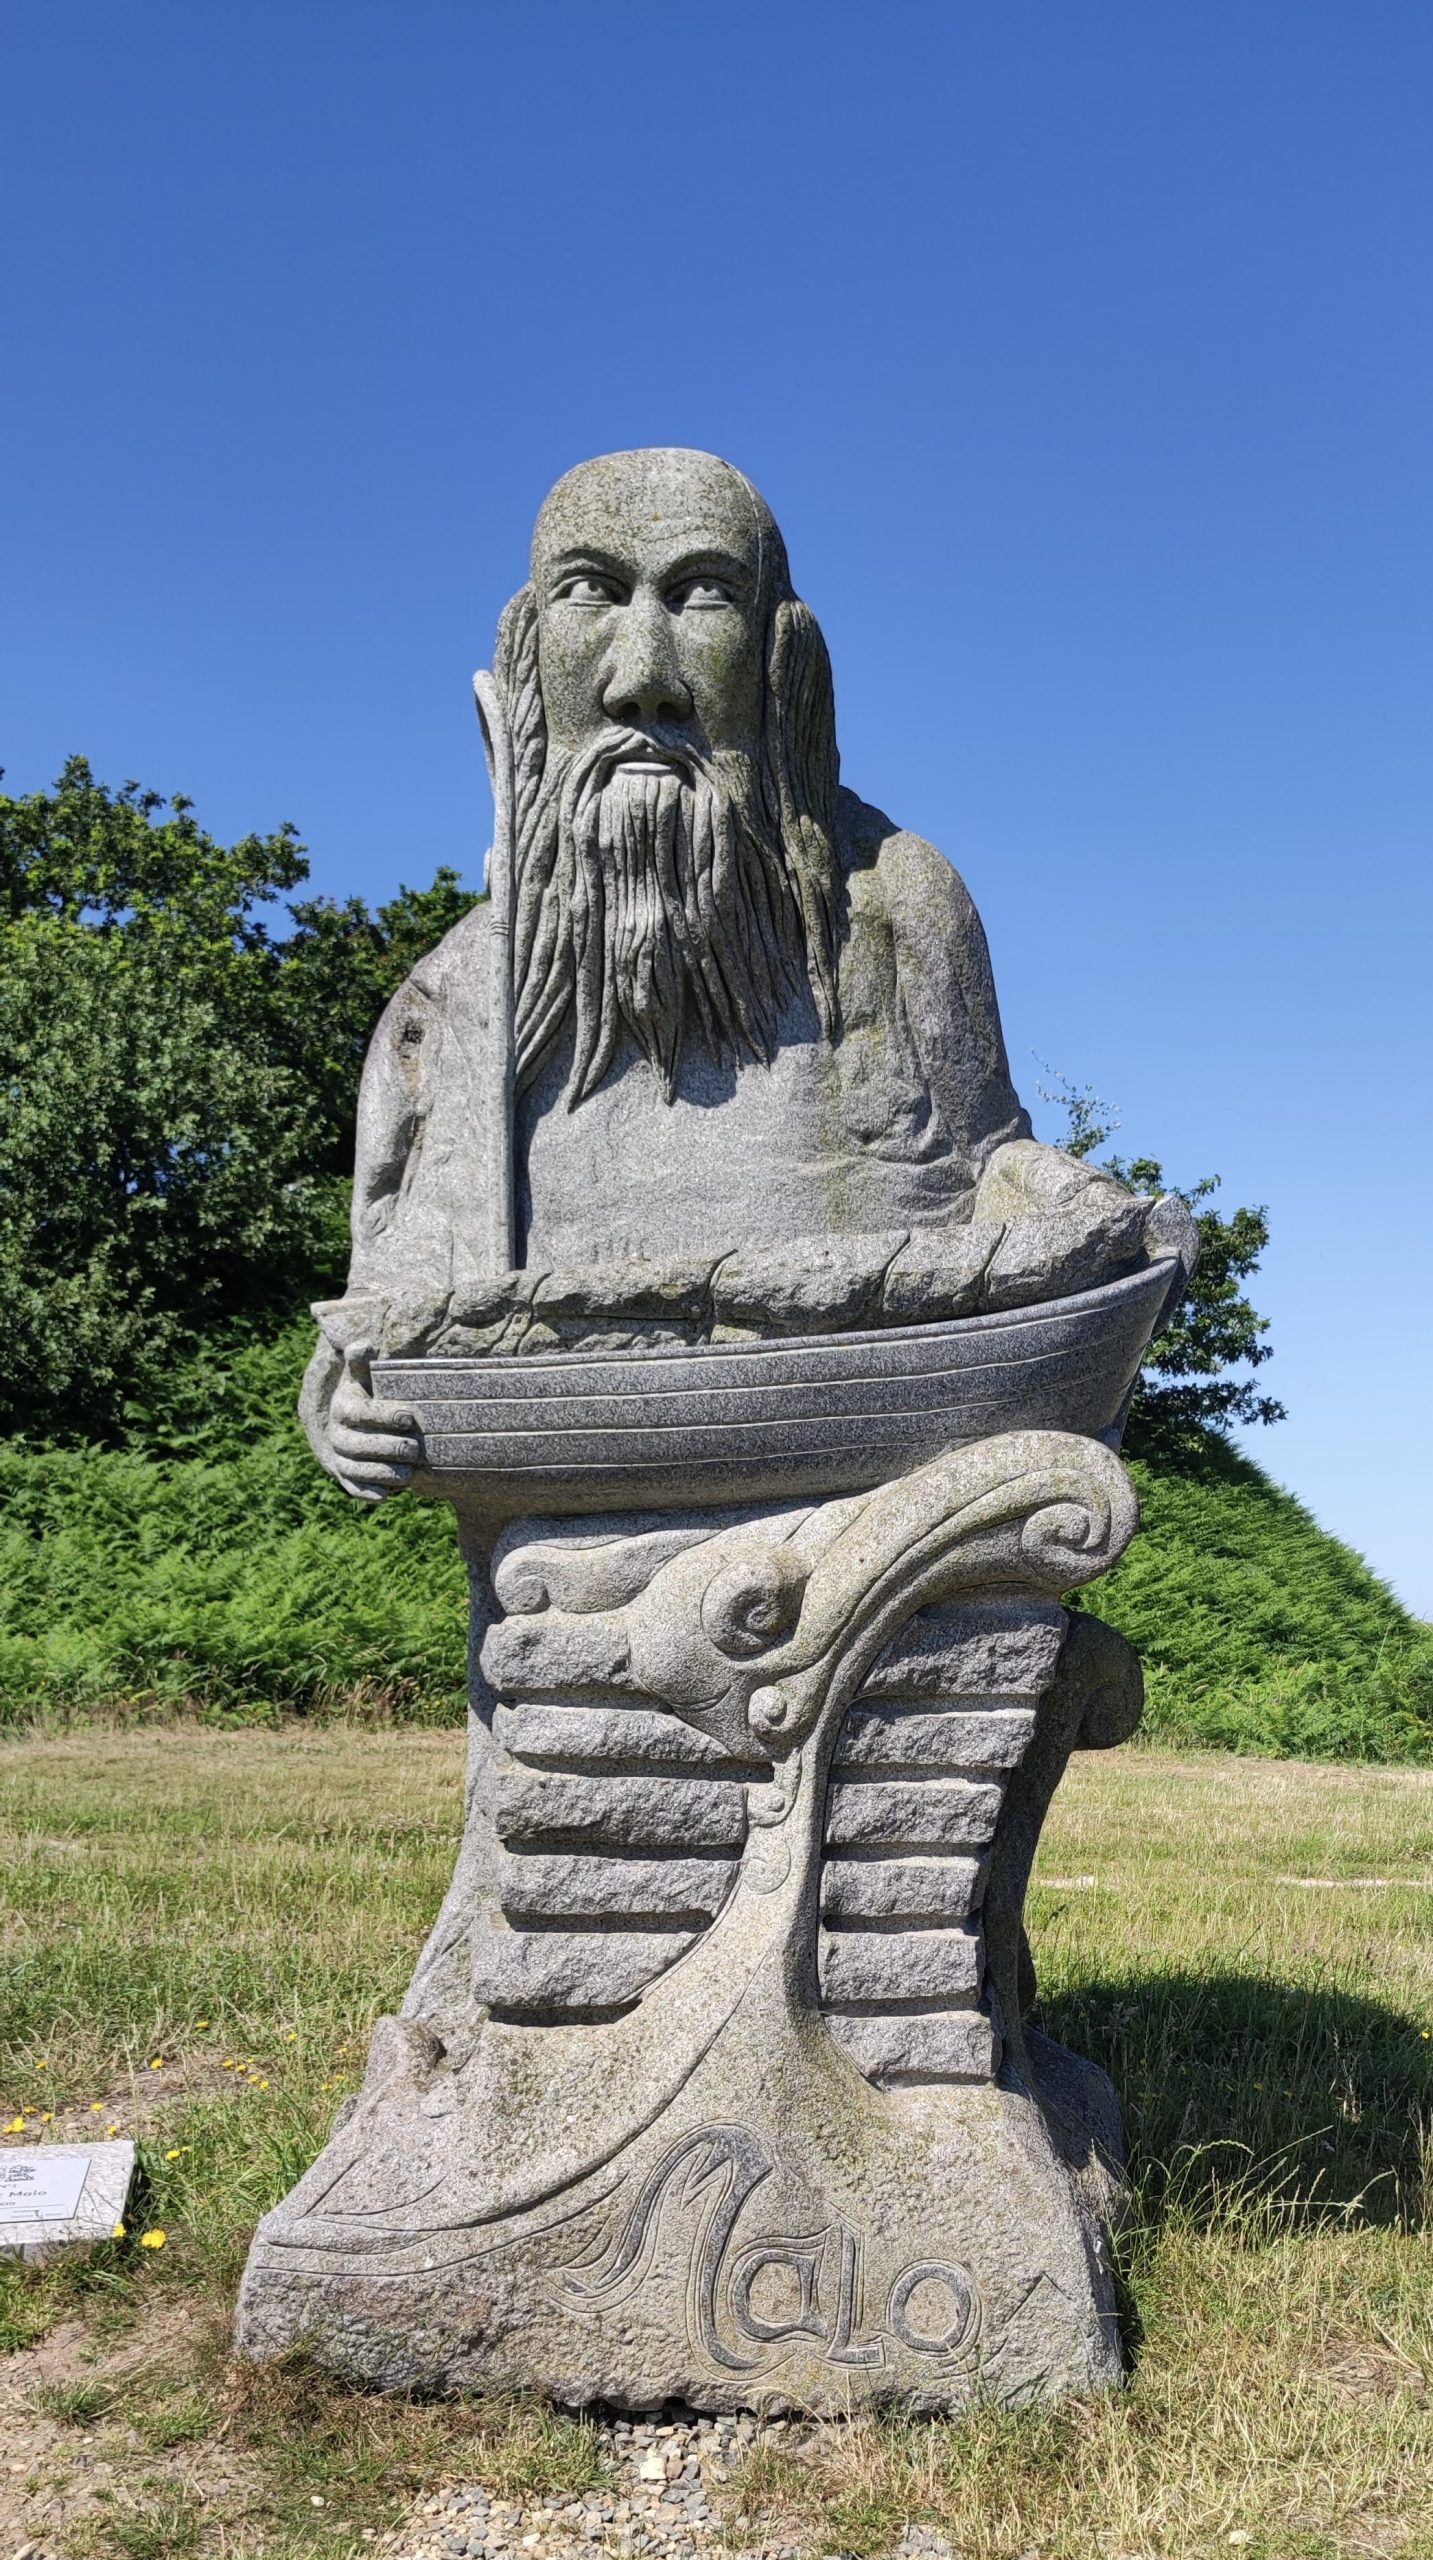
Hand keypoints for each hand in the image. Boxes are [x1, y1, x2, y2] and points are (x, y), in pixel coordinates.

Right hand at [326, 1351, 422, 1502]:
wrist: (357, 1427)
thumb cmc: (371, 1397)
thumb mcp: (366, 1380)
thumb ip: (363, 1364)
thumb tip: (362, 1344)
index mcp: (342, 1407)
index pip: (359, 1412)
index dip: (383, 1414)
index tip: (409, 1416)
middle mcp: (336, 1435)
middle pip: (357, 1445)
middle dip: (387, 1447)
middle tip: (414, 1448)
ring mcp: (340, 1459)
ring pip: (356, 1469)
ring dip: (381, 1473)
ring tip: (408, 1472)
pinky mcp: (347, 1479)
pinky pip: (355, 1488)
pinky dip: (370, 1493)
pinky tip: (390, 1494)